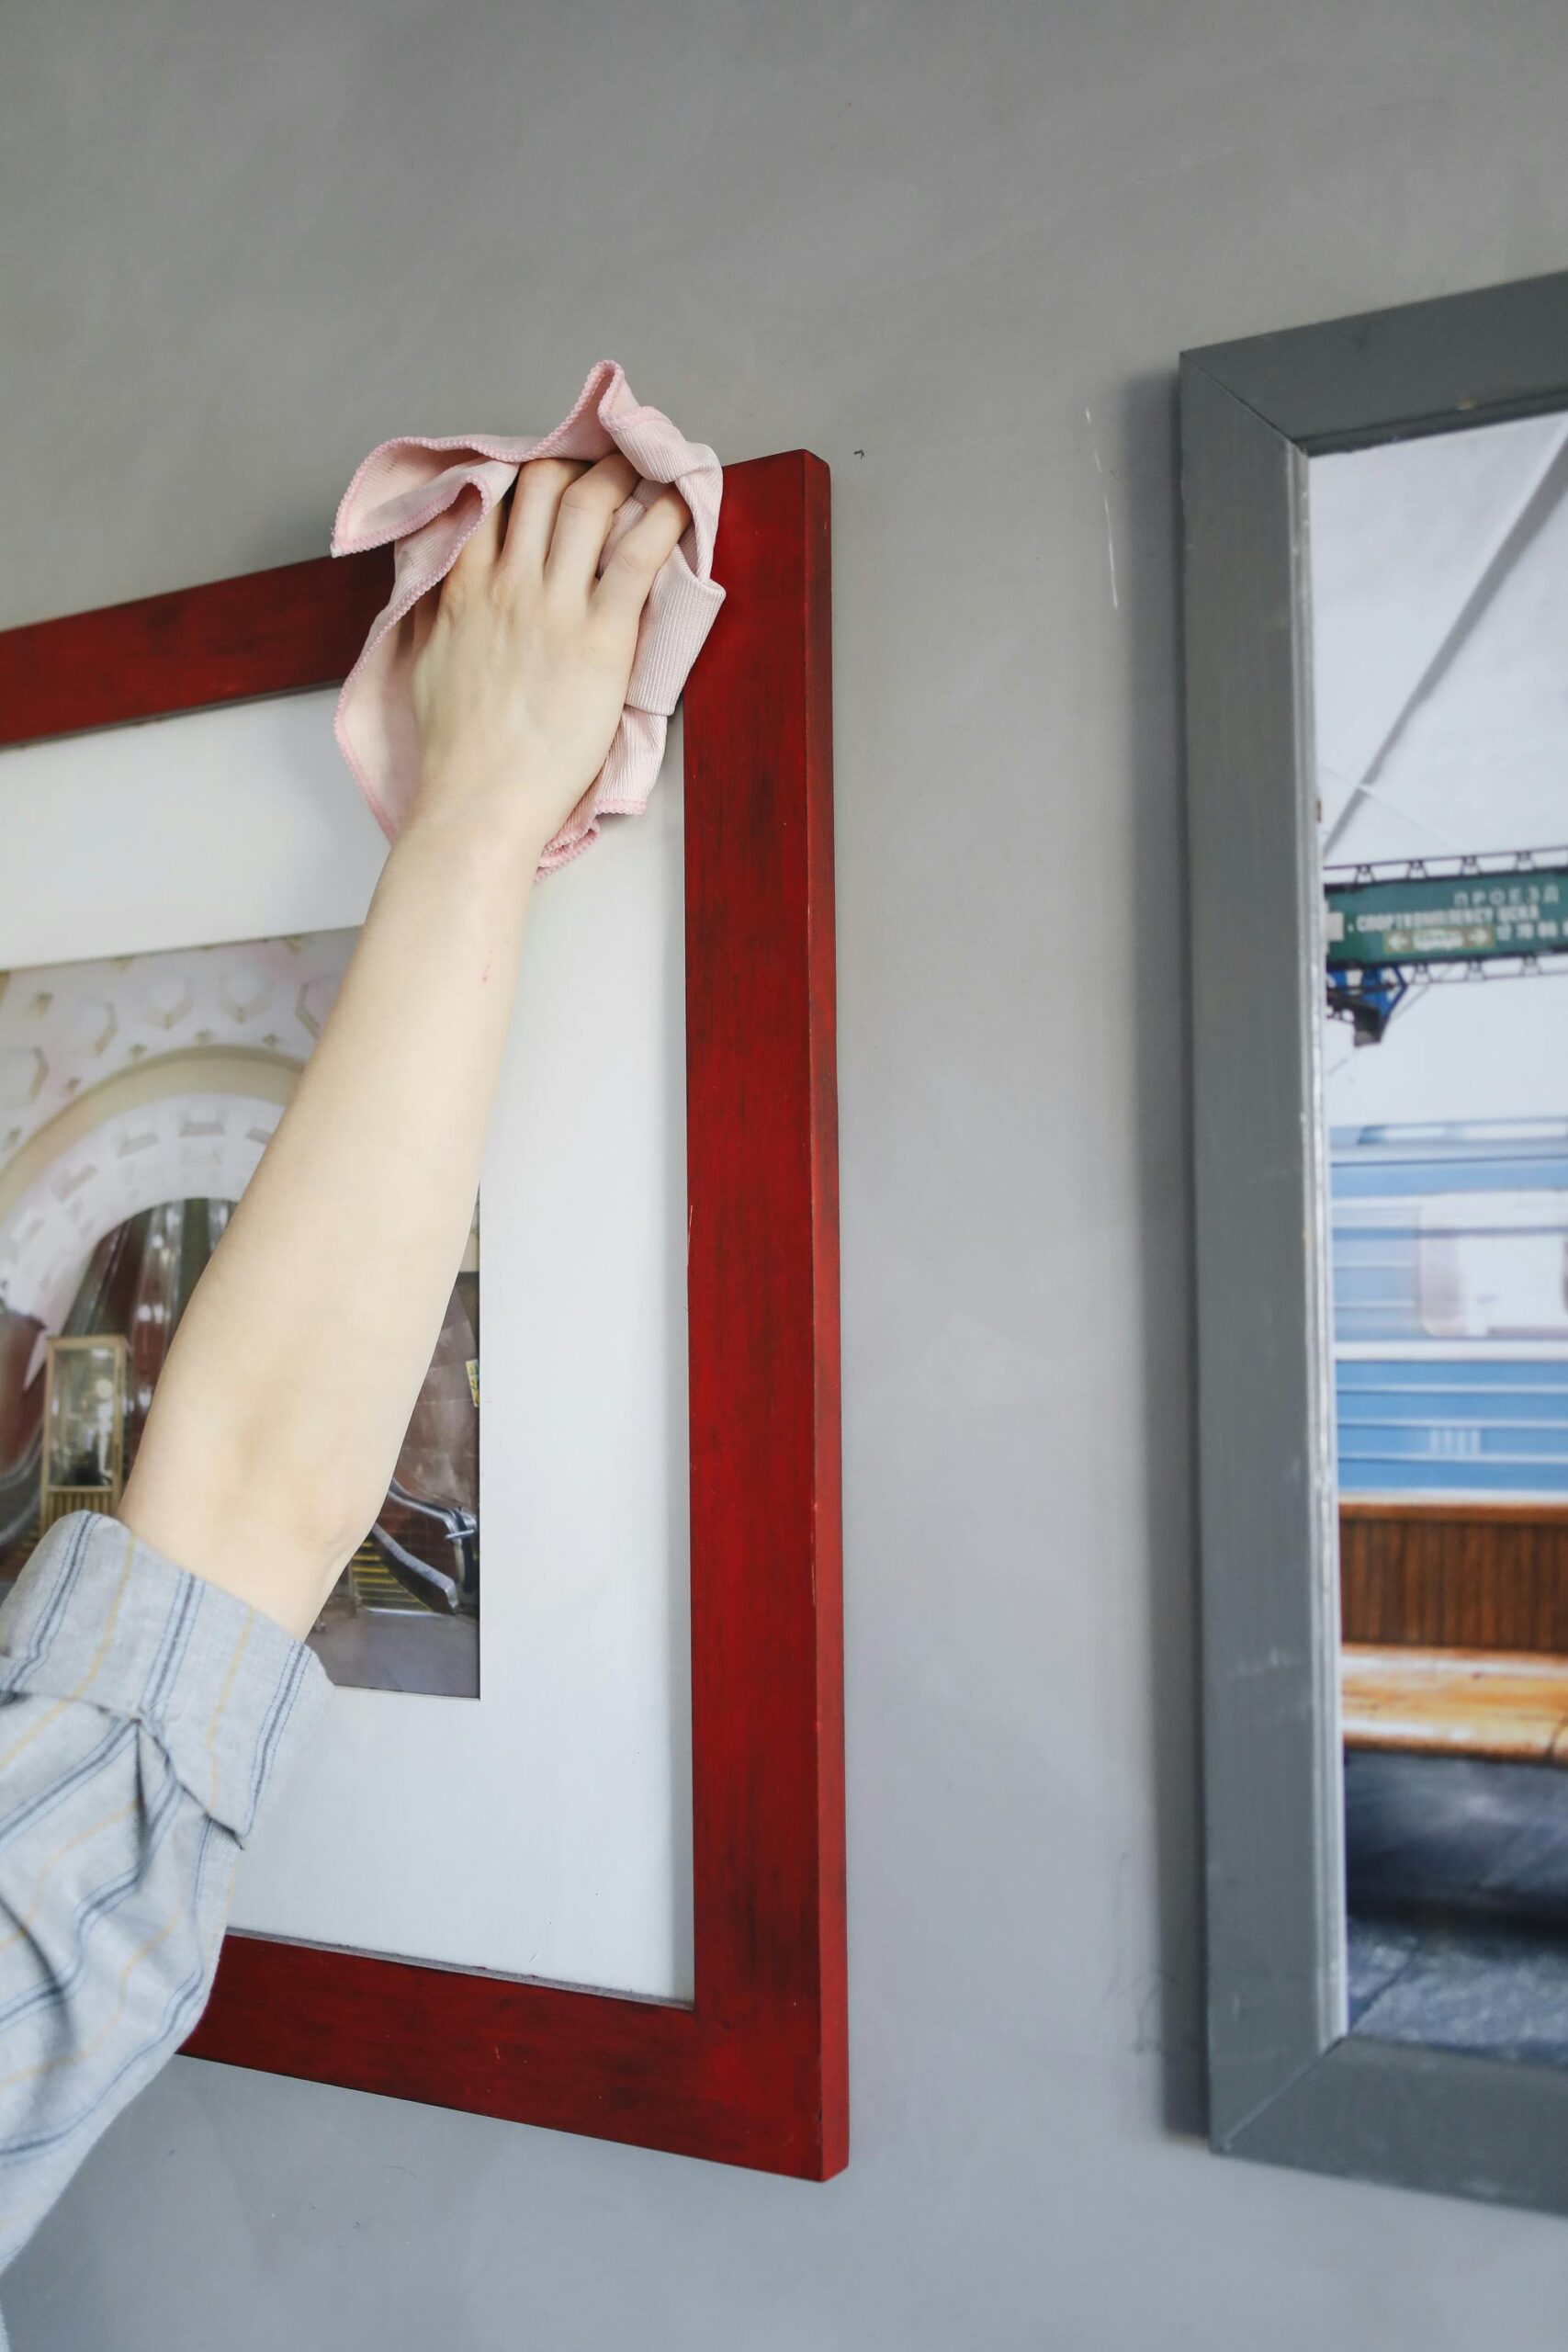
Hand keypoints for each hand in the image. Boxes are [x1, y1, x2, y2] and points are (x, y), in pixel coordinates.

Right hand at [405, 451, 692, 863]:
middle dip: (578, 463)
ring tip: (644, 467)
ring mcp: (556, 609)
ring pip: (587, 505)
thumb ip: (435, 608)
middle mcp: (508, 585)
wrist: (481, 800)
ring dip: (620, 476)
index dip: (524, 471)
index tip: (548, 466)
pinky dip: (663, 520)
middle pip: (543, 486)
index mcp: (464, 589)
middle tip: (604, 464)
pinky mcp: (601, 641)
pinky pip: (637, 559)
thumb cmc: (455, 749)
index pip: (490, 497)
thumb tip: (440, 576)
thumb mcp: (424, 661)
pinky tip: (680, 503)